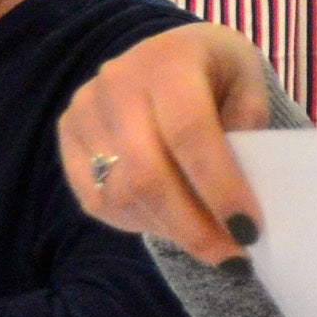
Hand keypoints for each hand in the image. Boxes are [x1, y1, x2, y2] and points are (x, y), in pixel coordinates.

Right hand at [59, 22, 278, 264]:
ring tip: (209, 244)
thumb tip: (241, 189)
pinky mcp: (68, 136)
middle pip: (147, 172)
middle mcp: (117, 81)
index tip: (249, 231)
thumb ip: (248, 129)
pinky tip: (171, 225)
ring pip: (120, 193)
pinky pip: (96, 199)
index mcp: (168, 61)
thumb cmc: (217, 74)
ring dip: (169, 231)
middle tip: (232, 260)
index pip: (189, 131)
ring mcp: (85, 109)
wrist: (166, 57)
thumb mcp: (248, 83)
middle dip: (193, 227)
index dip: (219, 187)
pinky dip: (137, 223)